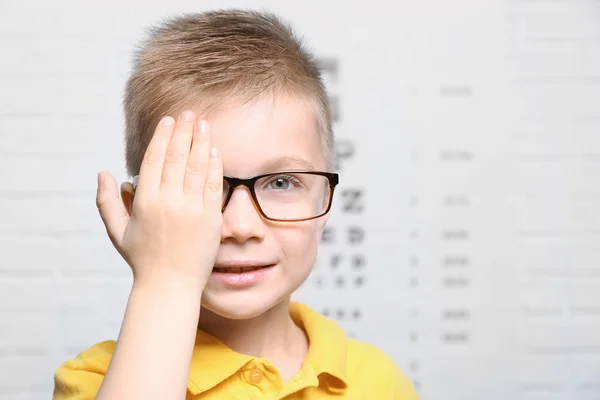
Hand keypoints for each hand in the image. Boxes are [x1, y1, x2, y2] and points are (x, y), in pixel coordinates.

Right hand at [95, 111, 222, 288]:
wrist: (171, 285)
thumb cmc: (142, 259)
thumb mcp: (117, 232)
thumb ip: (107, 202)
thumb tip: (105, 173)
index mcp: (145, 202)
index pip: (155, 160)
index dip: (162, 137)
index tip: (167, 121)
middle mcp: (169, 202)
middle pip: (177, 157)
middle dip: (182, 132)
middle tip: (187, 113)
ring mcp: (192, 209)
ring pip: (196, 167)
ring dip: (200, 142)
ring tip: (203, 124)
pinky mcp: (211, 218)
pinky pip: (212, 185)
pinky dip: (214, 165)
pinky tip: (214, 151)